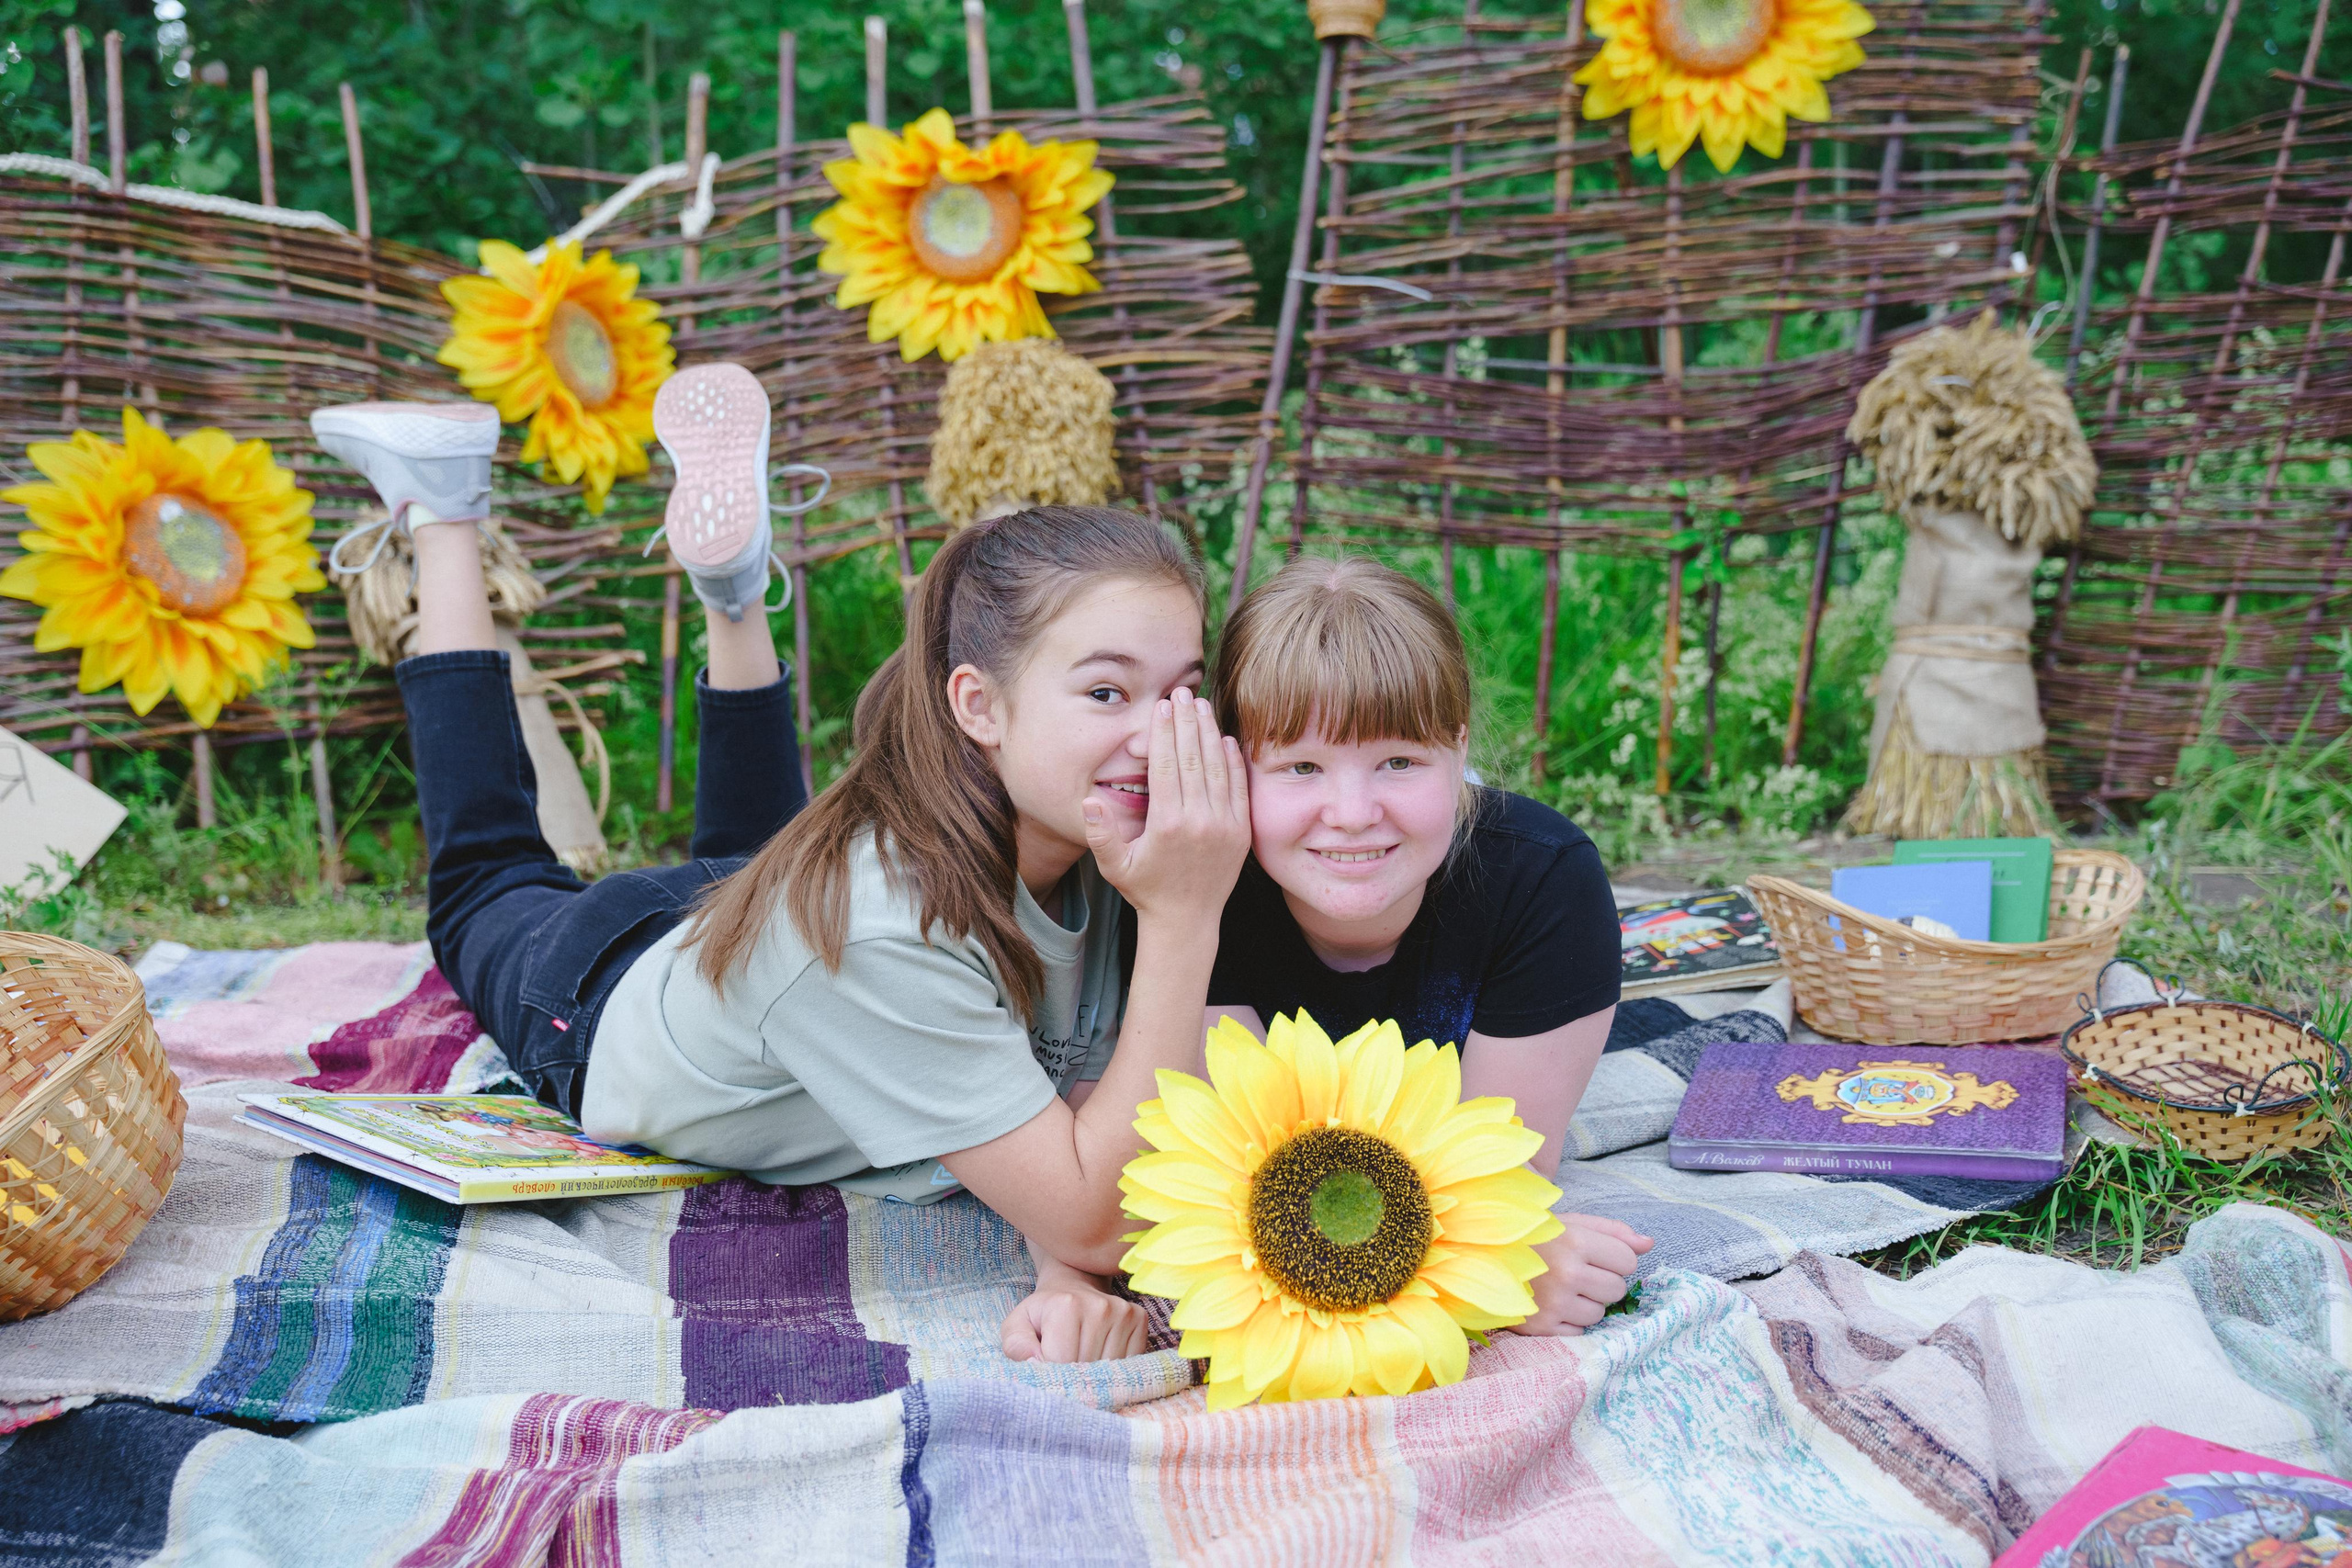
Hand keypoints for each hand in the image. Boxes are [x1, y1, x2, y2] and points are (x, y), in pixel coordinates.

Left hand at [1001, 1258, 1154, 1363]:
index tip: (1046, 1367)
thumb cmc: (1043, 1313)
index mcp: (1066, 1306)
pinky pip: (1130, 1363)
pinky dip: (1115, 1369)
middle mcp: (1100, 1306)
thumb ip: (1016, 1345)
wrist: (1072, 1287)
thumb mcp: (1018, 1325)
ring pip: (1111, 1371)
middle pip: (1088, 1369)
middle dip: (1074, 1377)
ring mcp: (1124, 1312)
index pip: (1061, 1363)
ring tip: (1082, 1357)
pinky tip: (1101, 1354)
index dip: (1051, 1374)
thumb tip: (1033, 1363)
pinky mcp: (1139, 1319)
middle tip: (1064, 1364)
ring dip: (1096, 1375)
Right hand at [1081, 687, 1249, 924]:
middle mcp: (1199, 821)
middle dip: (1187, 722)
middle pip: (1194, 759)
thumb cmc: (1145, 890)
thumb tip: (1088, 801)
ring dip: (1210, 733)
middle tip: (1183, 692)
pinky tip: (1227, 739)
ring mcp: (1225, 826)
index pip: (1166, 765)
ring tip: (1202, 705)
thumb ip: (1100, 834)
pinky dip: (1234, 762)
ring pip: (1218, 768)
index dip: (1164, 732)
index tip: (1162, 706)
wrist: (1186, 921)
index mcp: (1167, 825)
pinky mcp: (1241, 832)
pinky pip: (1239, 788)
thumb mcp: (1114, 866)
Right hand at [1509, 1214, 1653, 1336]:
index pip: (1628, 1261)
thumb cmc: (1534, 1238)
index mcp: (1575, 1242)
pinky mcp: (1541, 1327)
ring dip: (1587, 1304)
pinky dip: (1569, 1321)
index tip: (1595, 1256)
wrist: (1481, 1256)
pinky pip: (1578, 1332)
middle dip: (1604, 1283)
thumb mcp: (1572, 1223)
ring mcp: (1553, 1303)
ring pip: (1599, 1314)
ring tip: (1563, 1289)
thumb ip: (1613, 1232)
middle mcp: (1566, 1273)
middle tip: (1578, 1273)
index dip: (1616, 1259)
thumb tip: (1649, 1244)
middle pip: (1617, 1290)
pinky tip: (1552, 1304)